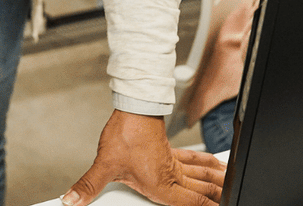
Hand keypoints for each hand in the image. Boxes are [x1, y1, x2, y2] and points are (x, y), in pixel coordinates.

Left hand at [61, 111, 224, 205]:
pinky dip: (205, 164)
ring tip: (228, 184)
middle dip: (218, 195)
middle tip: (231, 198)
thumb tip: (71, 200)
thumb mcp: (105, 164)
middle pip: (202, 189)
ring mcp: (173, 162)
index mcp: (162, 184)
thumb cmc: (125, 133)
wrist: (133, 106)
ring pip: (201, 174)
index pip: (193, 204)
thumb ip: (89, 185)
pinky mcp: (170, 151)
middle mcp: (172, 175)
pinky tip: (210, 164)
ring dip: (216, 180)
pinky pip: (193, 160)